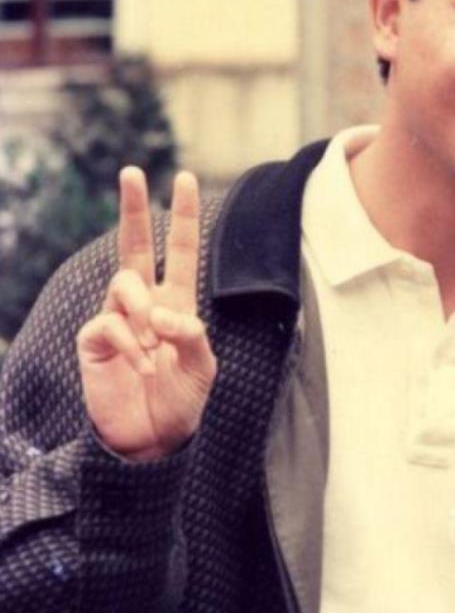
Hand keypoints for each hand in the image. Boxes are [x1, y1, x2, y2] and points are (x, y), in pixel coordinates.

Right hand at [77, 167, 216, 460]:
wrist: (151, 440)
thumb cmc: (181, 402)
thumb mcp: (202, 368)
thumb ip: (191, 336)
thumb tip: (163, 313)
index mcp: (176, 302)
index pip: (180, 251)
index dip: (183, 217)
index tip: (185, 178)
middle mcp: (144, 303)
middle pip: (135, 246)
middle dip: (134, 209)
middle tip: (131, 172)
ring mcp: (117, 318)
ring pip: (126, 284)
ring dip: (145, 312)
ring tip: (155, 347)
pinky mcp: (95, 340)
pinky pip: (111, 323)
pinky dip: (132, 344)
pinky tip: (142, 366)